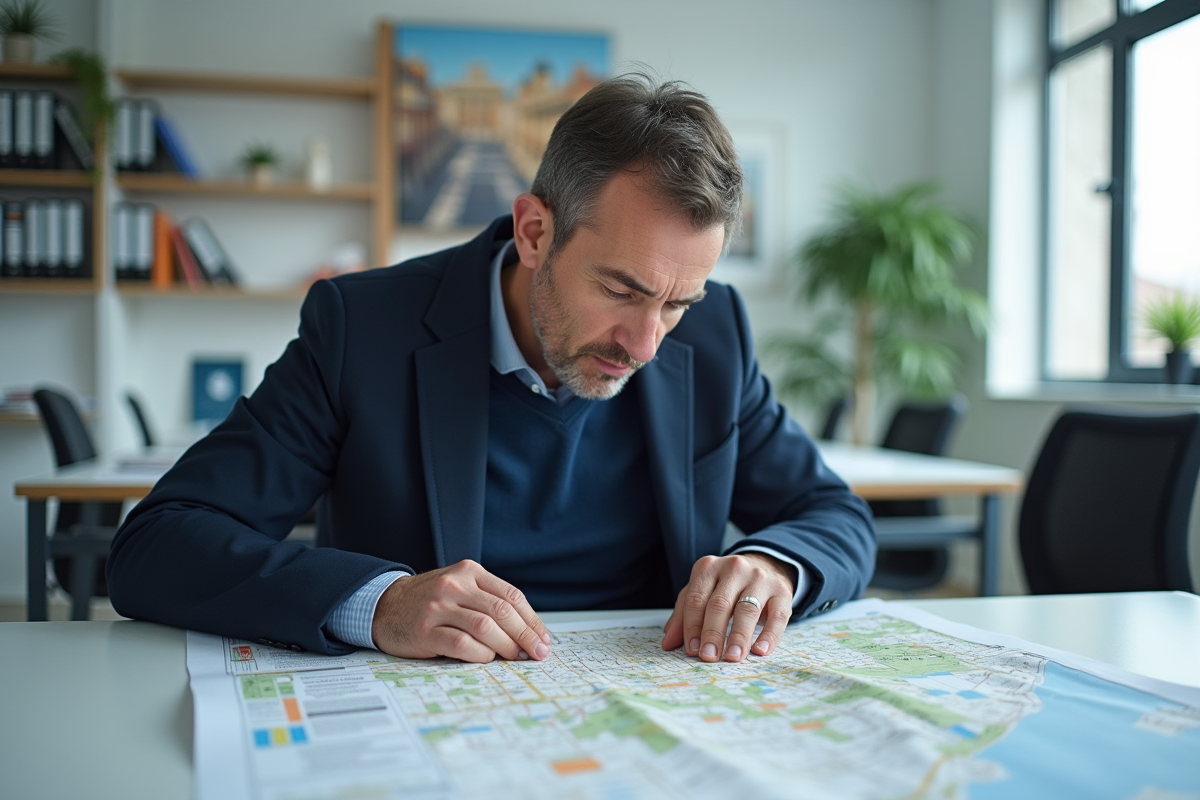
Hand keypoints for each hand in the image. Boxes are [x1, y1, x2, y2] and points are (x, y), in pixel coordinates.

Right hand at [371, 560, 551, 662]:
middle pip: (502, 611)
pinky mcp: (424, 630)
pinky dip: (480, 654)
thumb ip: (488, 601)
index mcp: (469, 572)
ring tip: (514, 658)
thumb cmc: (430, 602)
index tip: (543, 640)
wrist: (384, 606)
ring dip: (506, 646)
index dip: (532, 620)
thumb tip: (528, 632)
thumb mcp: (459, 588)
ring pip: (485, 627)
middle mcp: (454, 585)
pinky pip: (462, 644)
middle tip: (537, 654)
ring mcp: (437, 607)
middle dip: (526, 635)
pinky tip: (486, 658)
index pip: (511, 596)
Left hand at [661, 552, 794, 661]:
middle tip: (709, 656)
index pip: (696, 598)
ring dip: (739, 636)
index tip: (692, 650)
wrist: (765, 566)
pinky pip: (777, 616)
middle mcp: (734, 568)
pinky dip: (769, 635)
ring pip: (747, 609)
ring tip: (732, 657)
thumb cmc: (726, 586)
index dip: (692, 626)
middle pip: (720, 603)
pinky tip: (760, 651)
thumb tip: (668, 643)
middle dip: (712, 633)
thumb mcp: (702, 592)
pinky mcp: (782, 591)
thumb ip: (683, 615)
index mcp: (708, 567)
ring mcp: (759, 578)